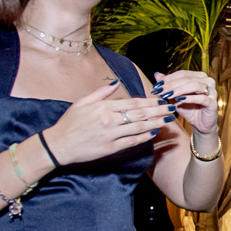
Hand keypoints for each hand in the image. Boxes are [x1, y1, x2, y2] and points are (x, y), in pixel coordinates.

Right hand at [44, 81, 173, 164]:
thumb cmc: (69, 123)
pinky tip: (154, 132)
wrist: (58, 146)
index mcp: (103, 107)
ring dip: (156, 122)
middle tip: (172, 107)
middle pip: (140, 114)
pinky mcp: (111, 148)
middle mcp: (109, 120)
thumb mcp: (82, 103)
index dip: (150, 101)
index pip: (132, 102)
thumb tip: (116, 82)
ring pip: (140, 127)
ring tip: (168, 119)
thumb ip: (101, 93)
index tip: (162, 99)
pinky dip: (145, 137)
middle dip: (158, 110)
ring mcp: (111, 135)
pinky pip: (132, 141)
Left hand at [152, 71, 218, 136]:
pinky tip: (180, 100)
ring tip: (168, 95)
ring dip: (179, 90)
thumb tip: (157, 74)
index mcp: (199, 76)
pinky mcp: (213, 103)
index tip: (156, 85)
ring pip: (195, 85)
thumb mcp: (175, 97)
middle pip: (187, 78)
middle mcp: (207, 81)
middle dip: (171, 84)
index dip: (169, 78)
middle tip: (160, 90)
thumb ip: (168, 85)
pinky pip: (202, 98)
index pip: (182, 73)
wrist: (199, 124)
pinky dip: (190, 98)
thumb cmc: (188, 108)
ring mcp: (212, 91)